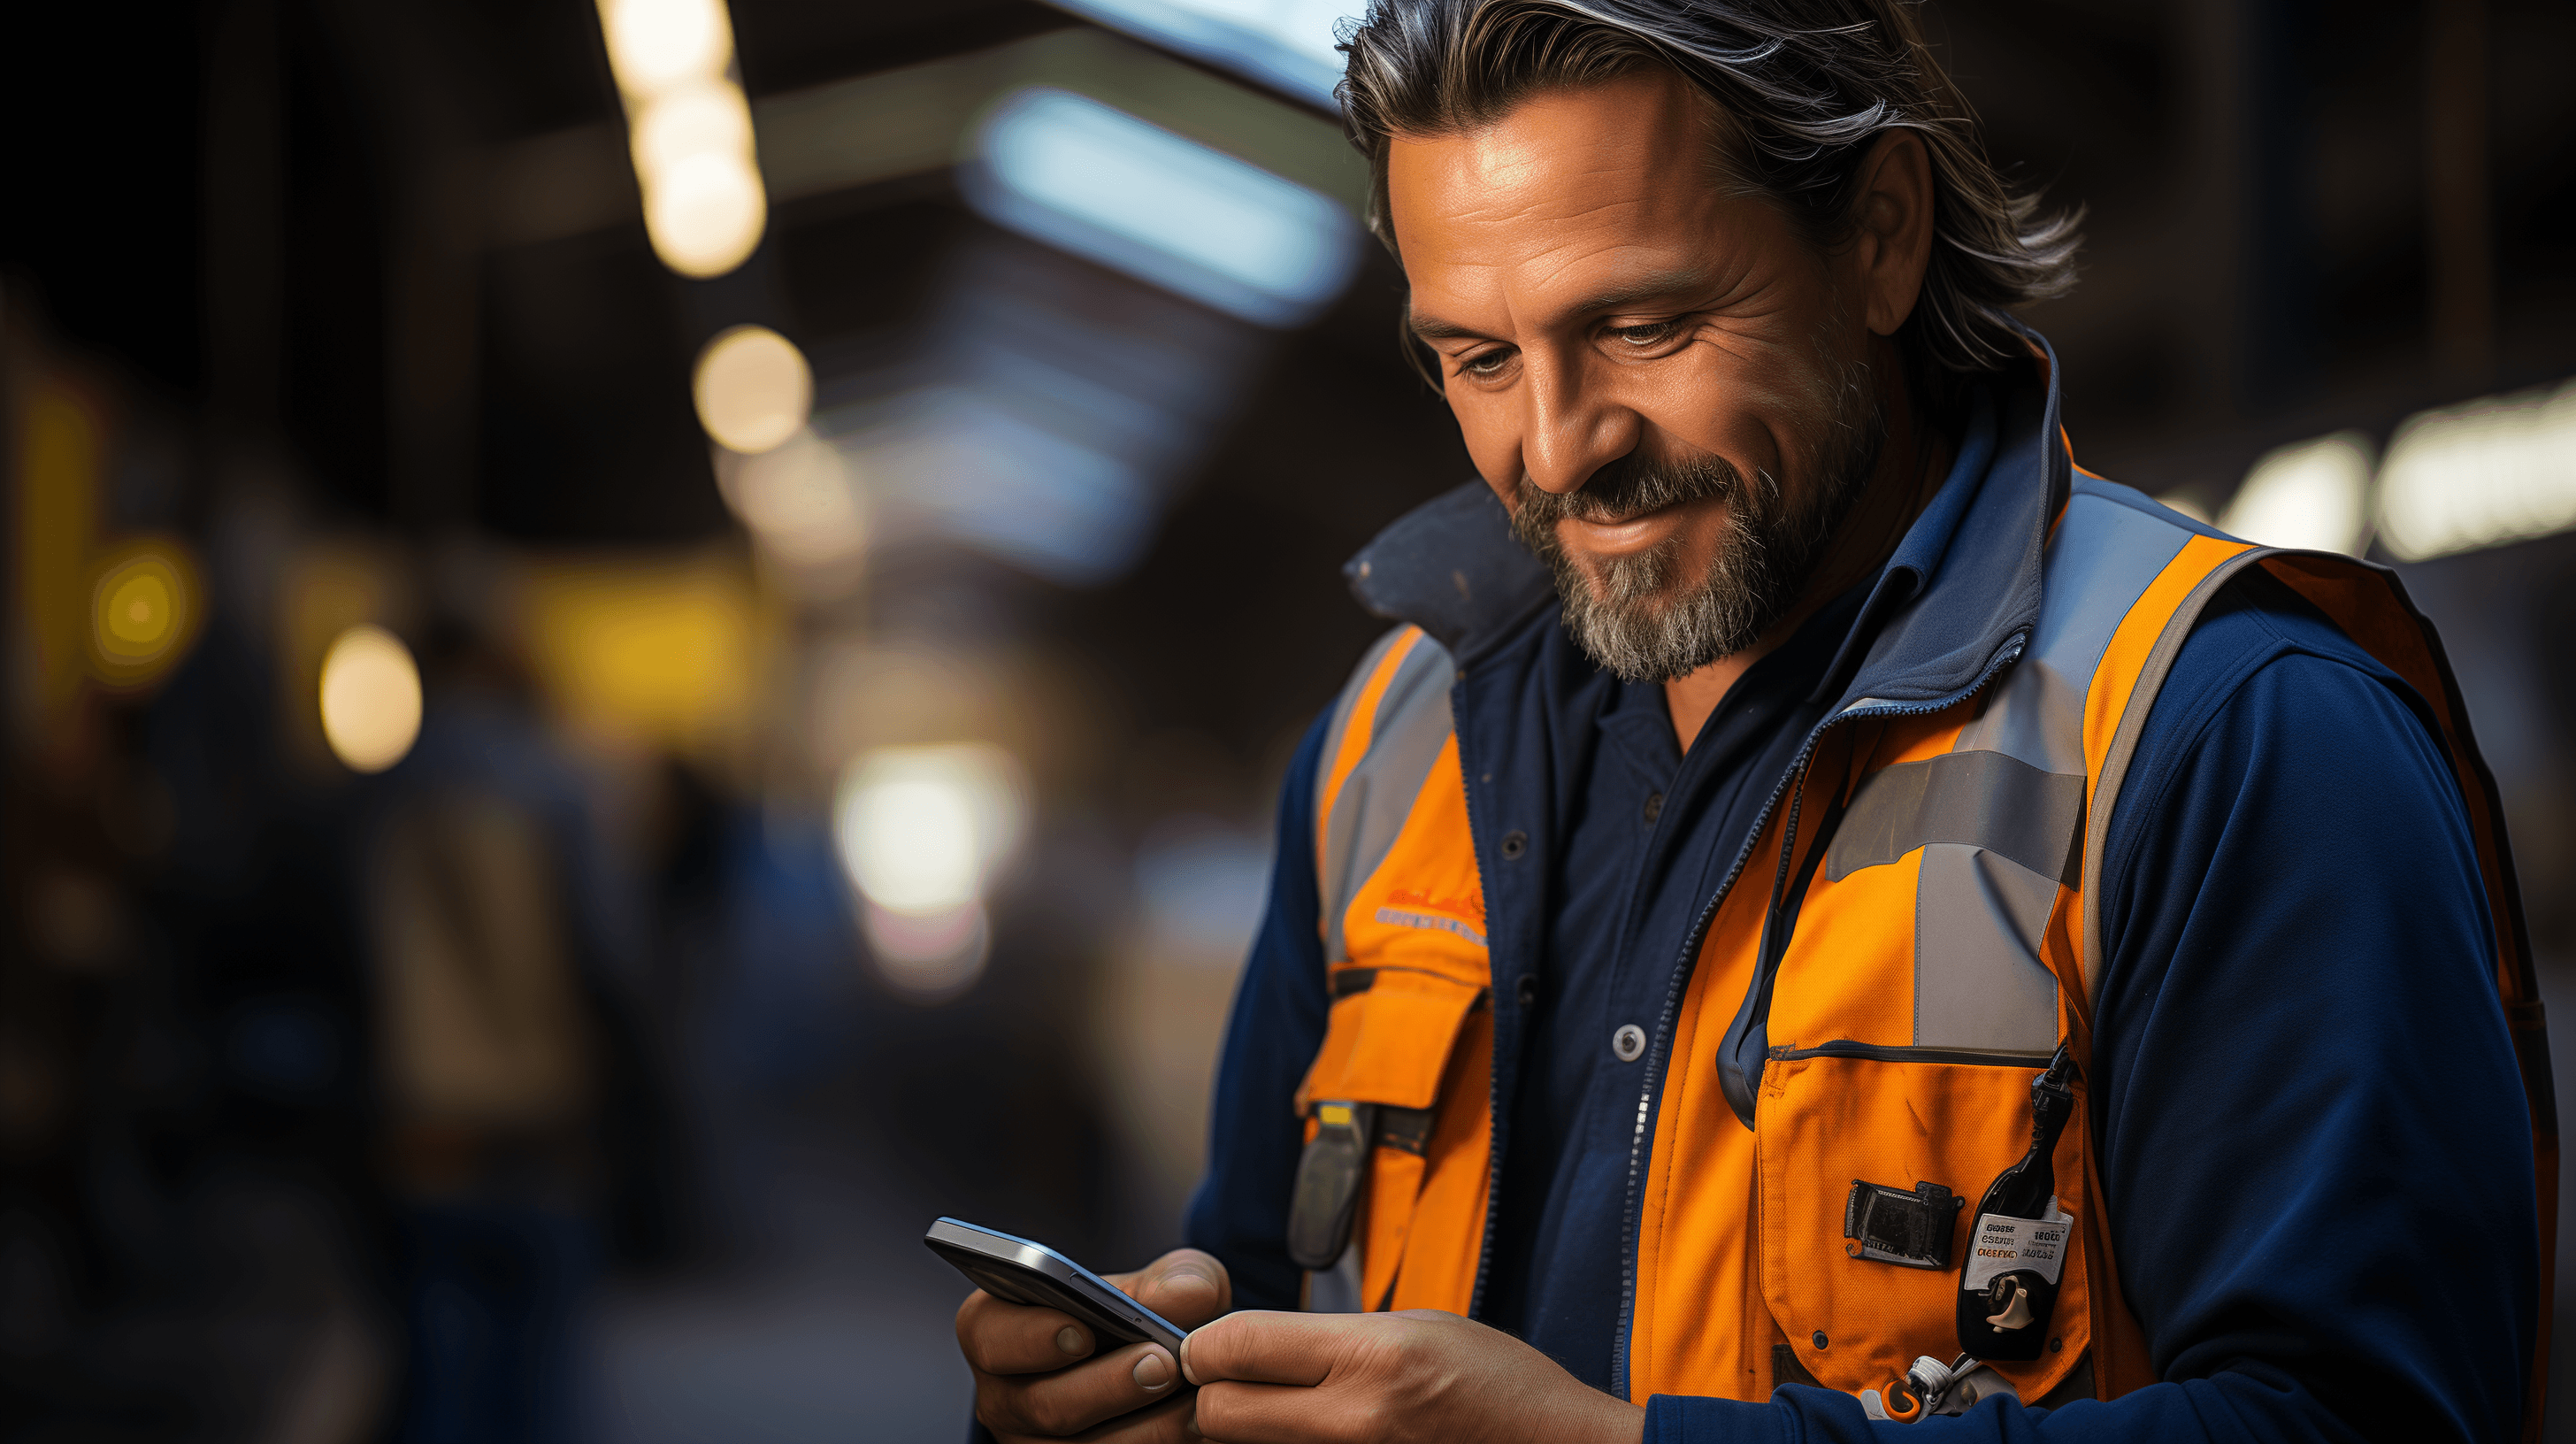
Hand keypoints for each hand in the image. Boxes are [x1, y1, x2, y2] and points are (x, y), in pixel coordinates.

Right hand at [958, 1248, 1230, 1441]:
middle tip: (1161, 1363)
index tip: (1083, 1332)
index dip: (1031, 1337)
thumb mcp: (1157, 1281)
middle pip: (1045, 1404)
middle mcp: (1007, 1397)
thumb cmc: (1139, 1311)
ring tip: (1195, 1403)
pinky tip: (1199, 1428)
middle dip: (1107, 1385)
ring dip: (1146, 1429)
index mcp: (999, 1330)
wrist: (1160, 1364)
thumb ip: (1171, 1279)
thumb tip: (1182, 1297)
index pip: (991, 1337)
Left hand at [1179, 1308, 1643, 1443]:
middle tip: (1238, 1383)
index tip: (1209, 1342)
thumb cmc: (1498, 1385)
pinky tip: (1318, 1437)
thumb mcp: (1414, 1327)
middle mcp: (1354, 1422)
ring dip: (1251, 1431)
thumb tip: (1249, 1344)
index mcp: (1370, 1359)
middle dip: (1218, 1394)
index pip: (1236, 1347)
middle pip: (1220, 1414)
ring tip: (1289, 1412)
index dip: (1207, 1342)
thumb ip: (1327, 1337)